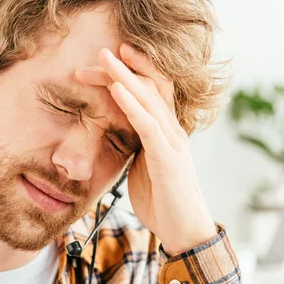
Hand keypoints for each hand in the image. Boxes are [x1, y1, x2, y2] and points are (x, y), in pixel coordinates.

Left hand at [75, 44, 216, 255]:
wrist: (184, 230)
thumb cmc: (163, 199)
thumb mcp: (144, 166)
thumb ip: (137, 145)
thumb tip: (120, 133)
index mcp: (166, 131)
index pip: (153, 90)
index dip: (134, 71)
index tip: (108, 59)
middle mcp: (172, 130)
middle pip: (151, 86)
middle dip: (125, 67)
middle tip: (99, 53)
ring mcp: (172, 142)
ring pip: (150, 99)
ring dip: (124, 76)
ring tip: (104, 57)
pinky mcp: (168, 158)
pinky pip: (147, 125)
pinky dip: (131, 105)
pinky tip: (116, 89)